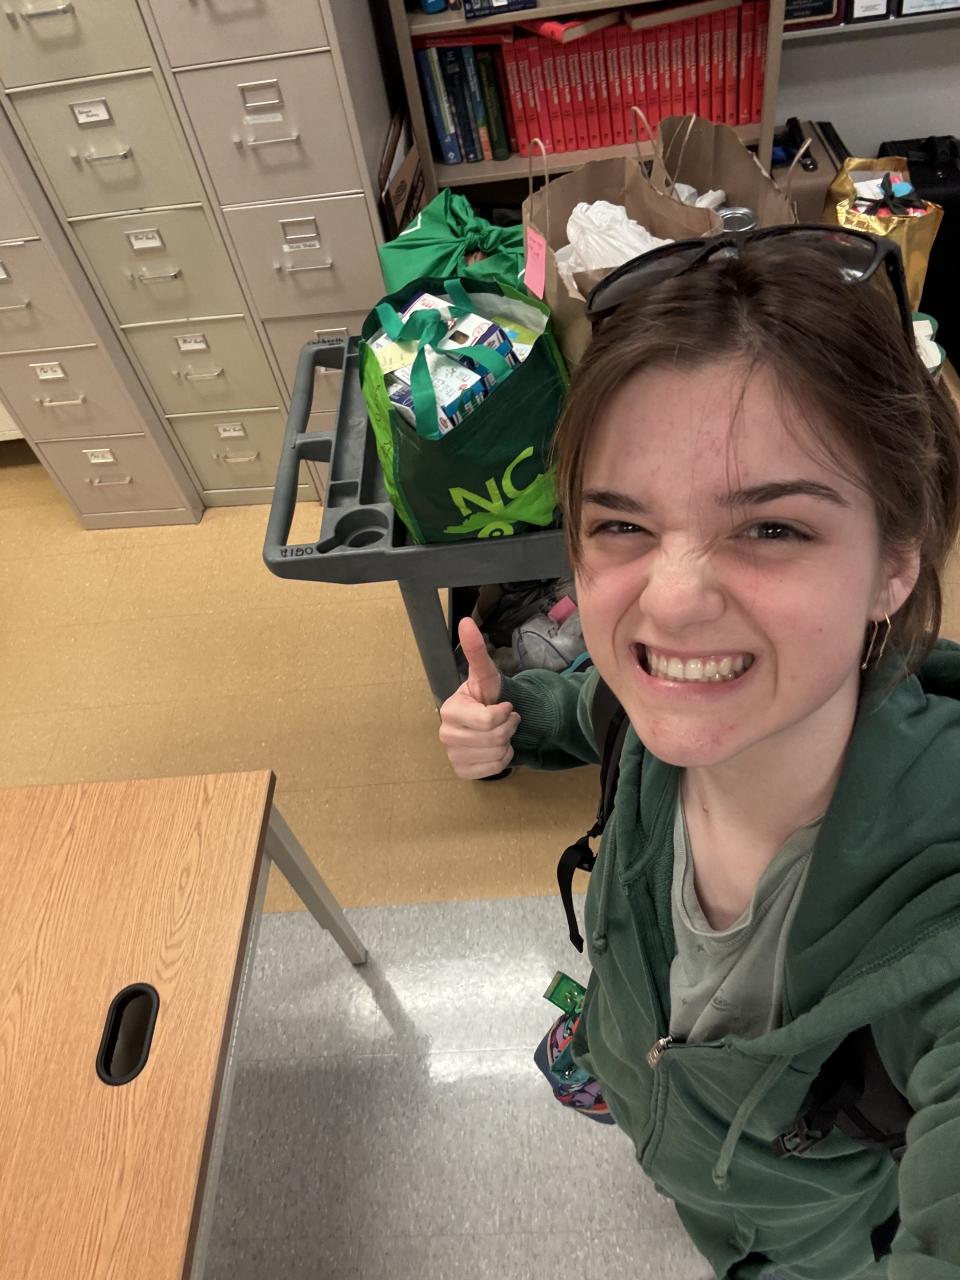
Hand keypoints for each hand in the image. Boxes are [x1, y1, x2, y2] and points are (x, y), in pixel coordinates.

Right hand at [438, 617, 520, 779]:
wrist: (493, 721)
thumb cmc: (488, 696)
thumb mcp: (486, 675)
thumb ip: (476, 651)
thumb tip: (466, 622)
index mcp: (449, 710)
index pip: (488, 720)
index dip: (505, 713)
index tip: (505, 706)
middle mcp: (445, 734)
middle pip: (494, 738)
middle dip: (509, 728)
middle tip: (507, 719)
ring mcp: (452, 755)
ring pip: (496, 755)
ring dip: (507, 743)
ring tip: (502, 733)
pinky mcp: (462, 771)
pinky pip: (493, 770)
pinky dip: (503, 760)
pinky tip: (497, 748)